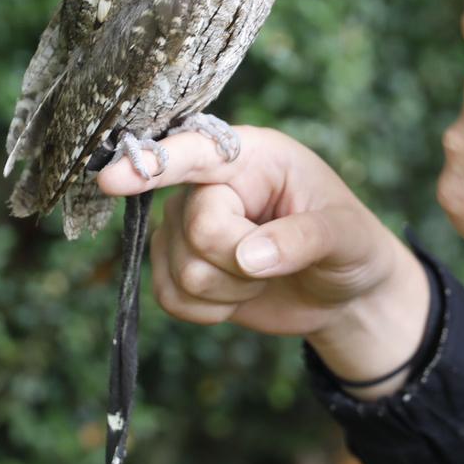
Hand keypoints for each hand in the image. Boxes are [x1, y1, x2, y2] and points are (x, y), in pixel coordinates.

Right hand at [95, 124, 410, 338]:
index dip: (155, 165)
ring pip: (180, 270)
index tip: (114, 178)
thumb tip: (247, 257)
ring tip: (265, 273)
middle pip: (194, 229)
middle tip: (279, 259)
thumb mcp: (347, 237)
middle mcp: (211, 184)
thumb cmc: (350, 247)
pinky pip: (170, 300)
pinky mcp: (178, 268)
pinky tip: (240, 296)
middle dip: (241, 260)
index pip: (196, 152)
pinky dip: (211, 312)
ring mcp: (187, 226)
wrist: (344, 292)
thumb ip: (303, 239)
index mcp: (253, 155)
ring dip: (232, 289)